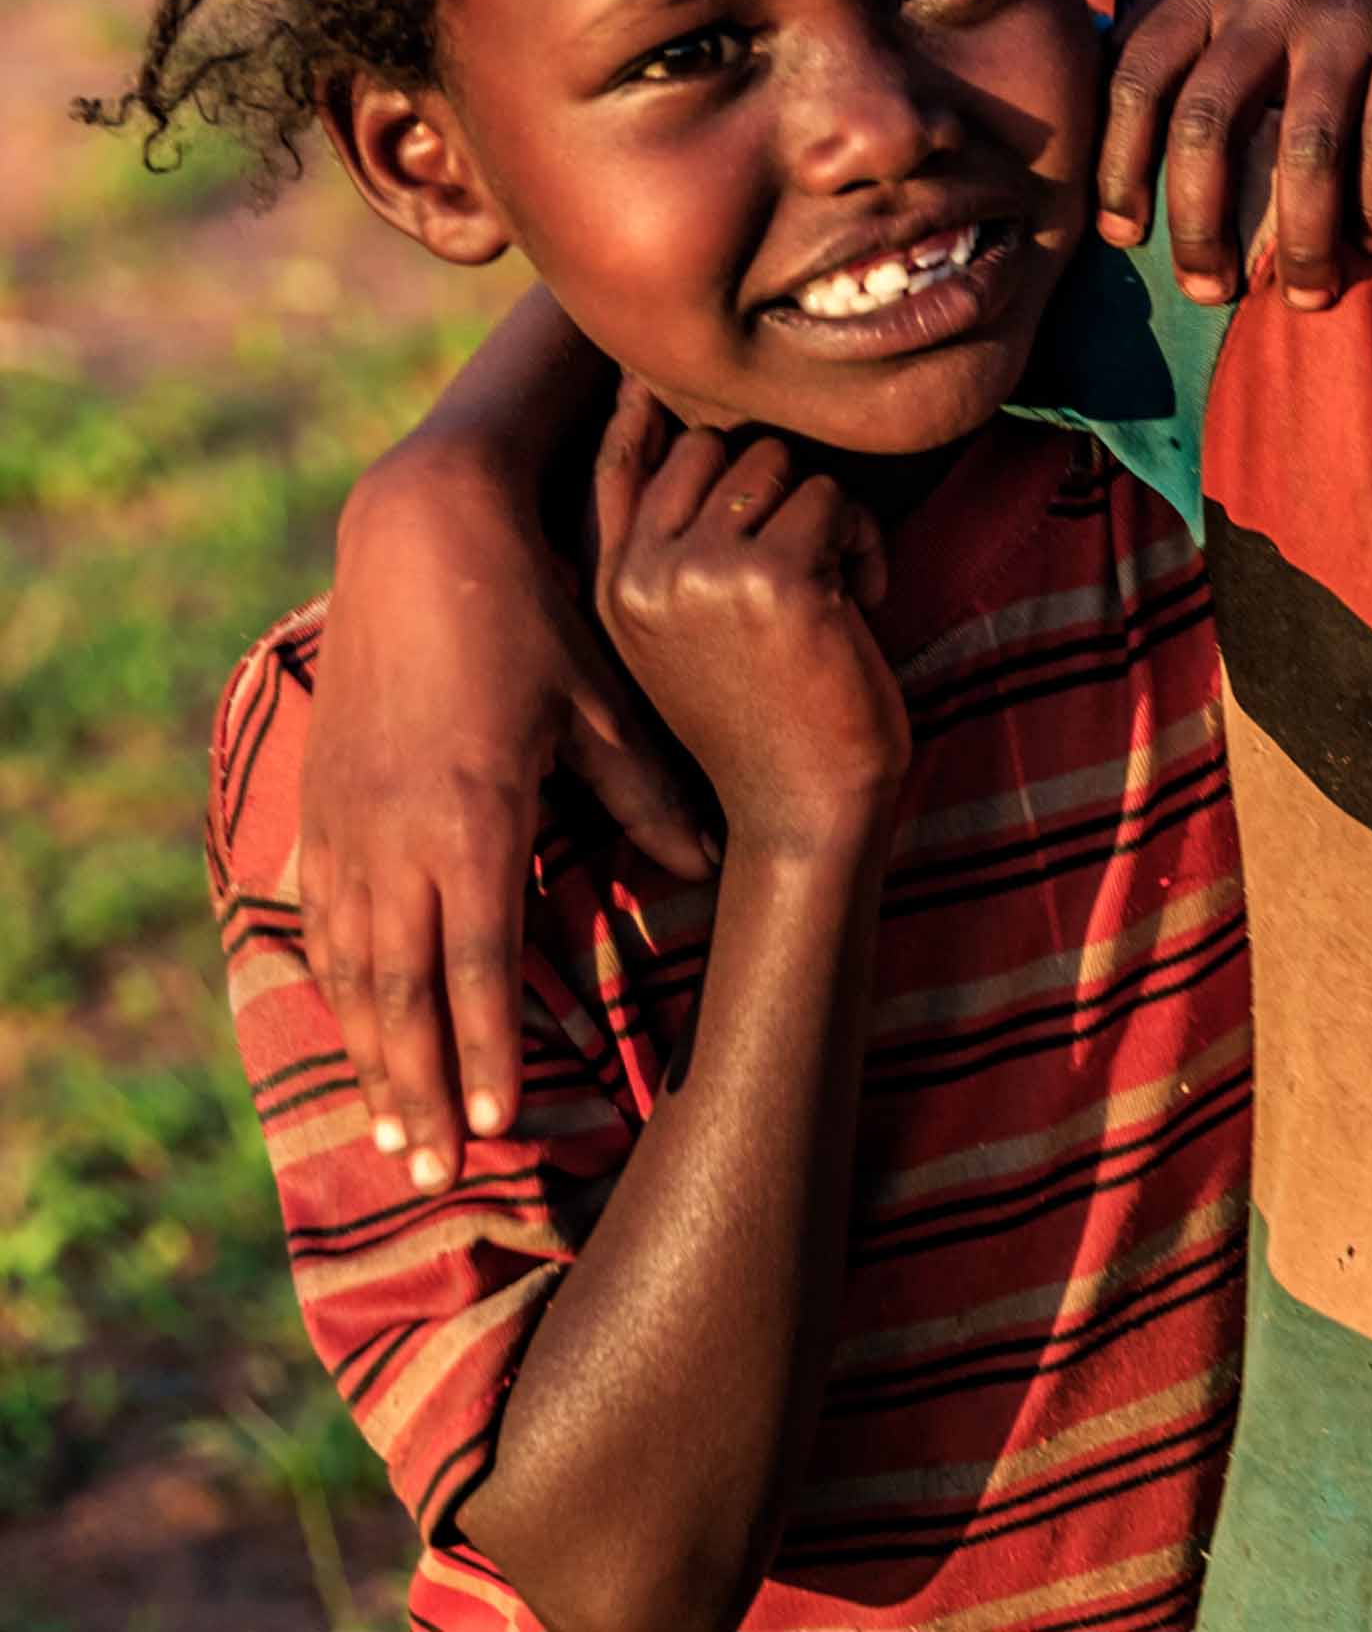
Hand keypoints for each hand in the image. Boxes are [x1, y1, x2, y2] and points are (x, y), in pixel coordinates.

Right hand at [309, 404, 711, 1187]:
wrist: (422, 539)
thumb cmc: (532, 619)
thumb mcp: (603, 708)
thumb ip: (648, 800)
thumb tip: (707, 870)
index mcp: (471, 826)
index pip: (476, 972)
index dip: (482, 1057)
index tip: (490, 1132)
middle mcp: (395, 840)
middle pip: (400, 996)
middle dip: (416, 1089)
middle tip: (430, 1174)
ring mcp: (347, 822)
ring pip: (352, 968)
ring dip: (371, 1052)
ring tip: (387, 1129)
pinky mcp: (322, 799)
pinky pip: (322, 916)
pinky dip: (337, 981)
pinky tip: (352, 1022)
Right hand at [590, 388, 909, 870]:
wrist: (804, 812)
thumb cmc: (769, 716)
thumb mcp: (692, 633)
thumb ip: (677, 551)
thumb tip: (696, 442)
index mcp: (613, 588)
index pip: (619, 466)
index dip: (641, 407)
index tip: (650, 365)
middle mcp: (642, 573)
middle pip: (715, 446)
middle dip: (783, 483)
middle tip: (816, 558)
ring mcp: (700, 572)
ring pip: (780, 464)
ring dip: (831, 513)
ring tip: (839, 588)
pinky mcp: (771, 580)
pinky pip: (832, 499)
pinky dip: (864, 541)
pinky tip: (862, 603)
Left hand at [1096, 0, 1371, 307]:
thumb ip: (1171, 19)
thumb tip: (1104, 104)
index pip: (1137, 82)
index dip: (1120, 168)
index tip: (1124, 237)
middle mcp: (1263, 3)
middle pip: (1209, 128)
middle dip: (1202, 226)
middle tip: (1209, 292)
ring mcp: (1342, 25)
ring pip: (1306, 152)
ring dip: (1305, 240)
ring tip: (1306, 296)